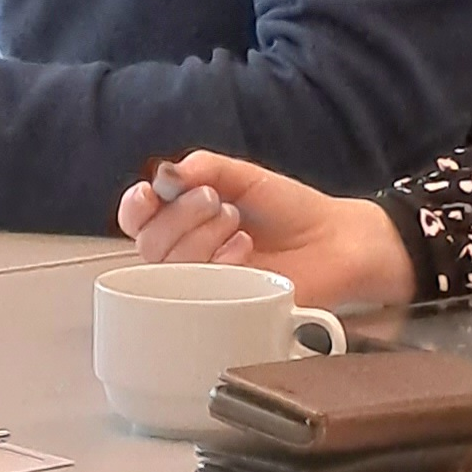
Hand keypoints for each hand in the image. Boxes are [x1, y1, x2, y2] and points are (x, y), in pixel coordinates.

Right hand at [114, 153, 416, 308]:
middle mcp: (186, 252)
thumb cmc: (290, 209)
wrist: (336, 240)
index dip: (134, 207)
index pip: (136, 218)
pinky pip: (198, 290)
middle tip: (217, 201)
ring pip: (168, 266)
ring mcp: (204, 282)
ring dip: (200, 235)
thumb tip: (164, 174)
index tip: (151, 193)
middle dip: (180, 215)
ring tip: (236, 223)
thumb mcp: (243, 176)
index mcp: (183, 218)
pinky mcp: (225, 305)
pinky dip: (219, 262)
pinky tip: (245, 251)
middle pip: (147, 242)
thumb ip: (203, 166)